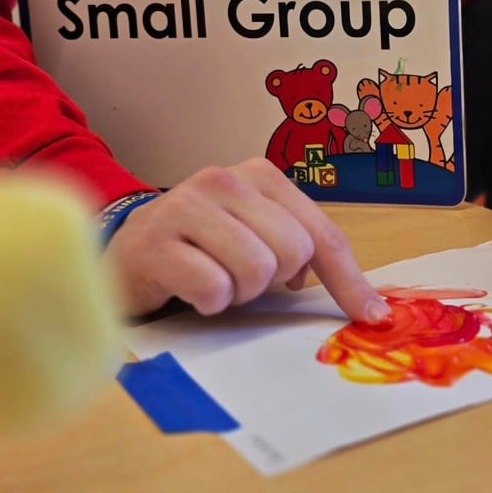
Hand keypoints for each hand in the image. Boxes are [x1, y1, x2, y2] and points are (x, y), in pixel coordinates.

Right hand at [106, 159, 390, 322]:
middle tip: (240, 277)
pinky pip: (213, 288)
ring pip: (256, 270)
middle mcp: (226, 180)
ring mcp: (187, 205)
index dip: (349, 280)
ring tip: (213, 280)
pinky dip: (208, 302)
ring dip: (238, 293)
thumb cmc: (200, 250)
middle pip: (293, 252)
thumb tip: (365, 303)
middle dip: (272, 281)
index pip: (322, 234)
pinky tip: (188, 288)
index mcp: (260, 177)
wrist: (122, 254)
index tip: (369, 315)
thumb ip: (304, 256)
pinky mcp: (155, 241)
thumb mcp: (257, 240)